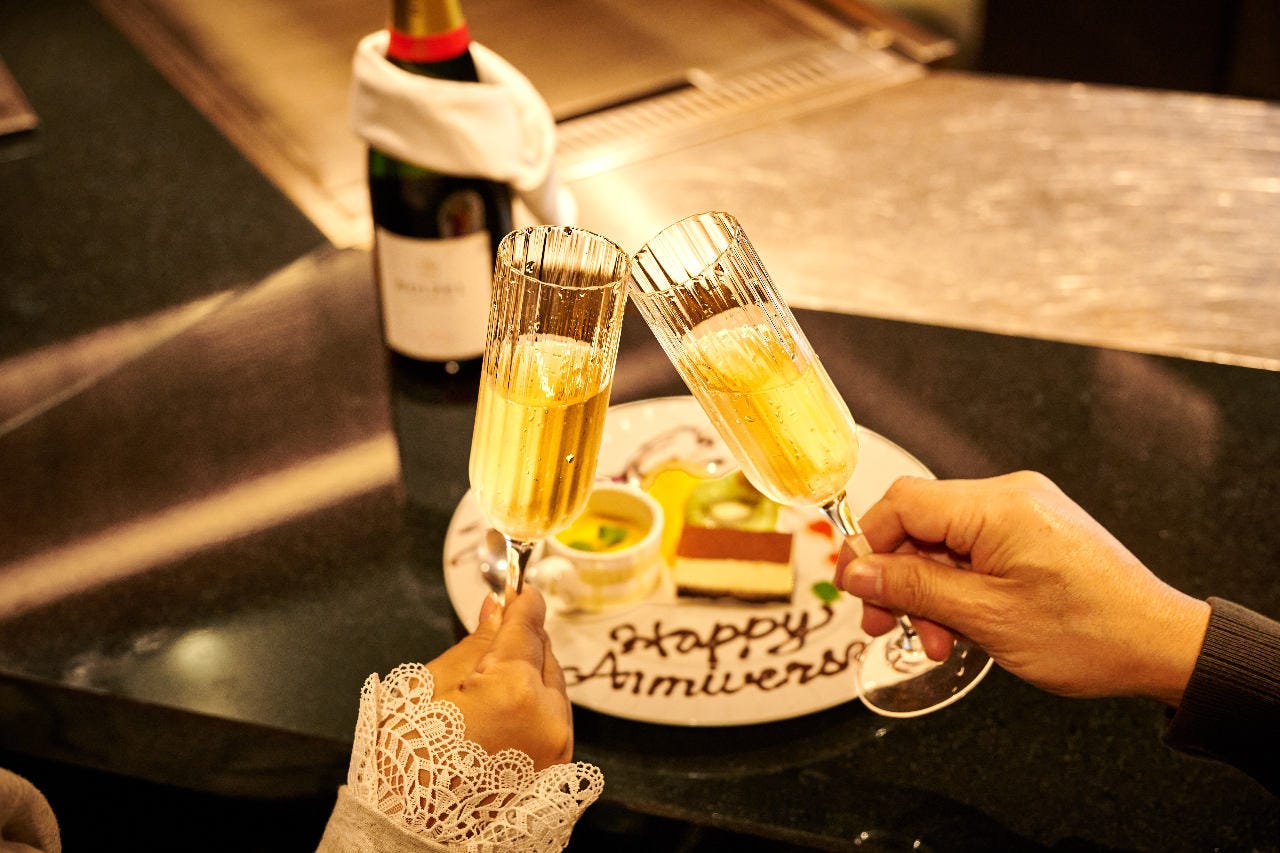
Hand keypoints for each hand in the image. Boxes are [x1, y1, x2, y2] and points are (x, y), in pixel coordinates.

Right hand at [426, 586, 572, 768]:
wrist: (413, 831)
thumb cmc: (408, 758)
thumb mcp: (432, 687)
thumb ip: (476, 643)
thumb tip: (497, 608)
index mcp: (514, 689)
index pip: (527, 627)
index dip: (522, 602)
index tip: (520, 588)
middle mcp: (548, 716)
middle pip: (546, 656)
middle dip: (524, 642)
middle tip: (497, 634)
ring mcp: (558, 746)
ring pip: (553, 688)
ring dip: (531, 675)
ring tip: (492, 683)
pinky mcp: (558, 769)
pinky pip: (553, 719)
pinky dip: (534, 706)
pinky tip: (503, 713)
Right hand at [835, 471, 1209, 706]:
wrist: (1160, 645)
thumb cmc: (1090, 633)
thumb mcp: (985, 616)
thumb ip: (914, 587)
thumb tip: (857, 570)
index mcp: (998, 506)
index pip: (903, 503)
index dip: (867, 543)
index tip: (854, 586)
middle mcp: (1010, 496)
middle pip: (920, 523)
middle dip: (896, 577)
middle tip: (883, 624)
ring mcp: (1024, 512)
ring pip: (943, 542)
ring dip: (926, 590)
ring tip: (931, 640)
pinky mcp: (1033, 532)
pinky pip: (972, 549)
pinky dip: (955, 586)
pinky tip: (956, 626)